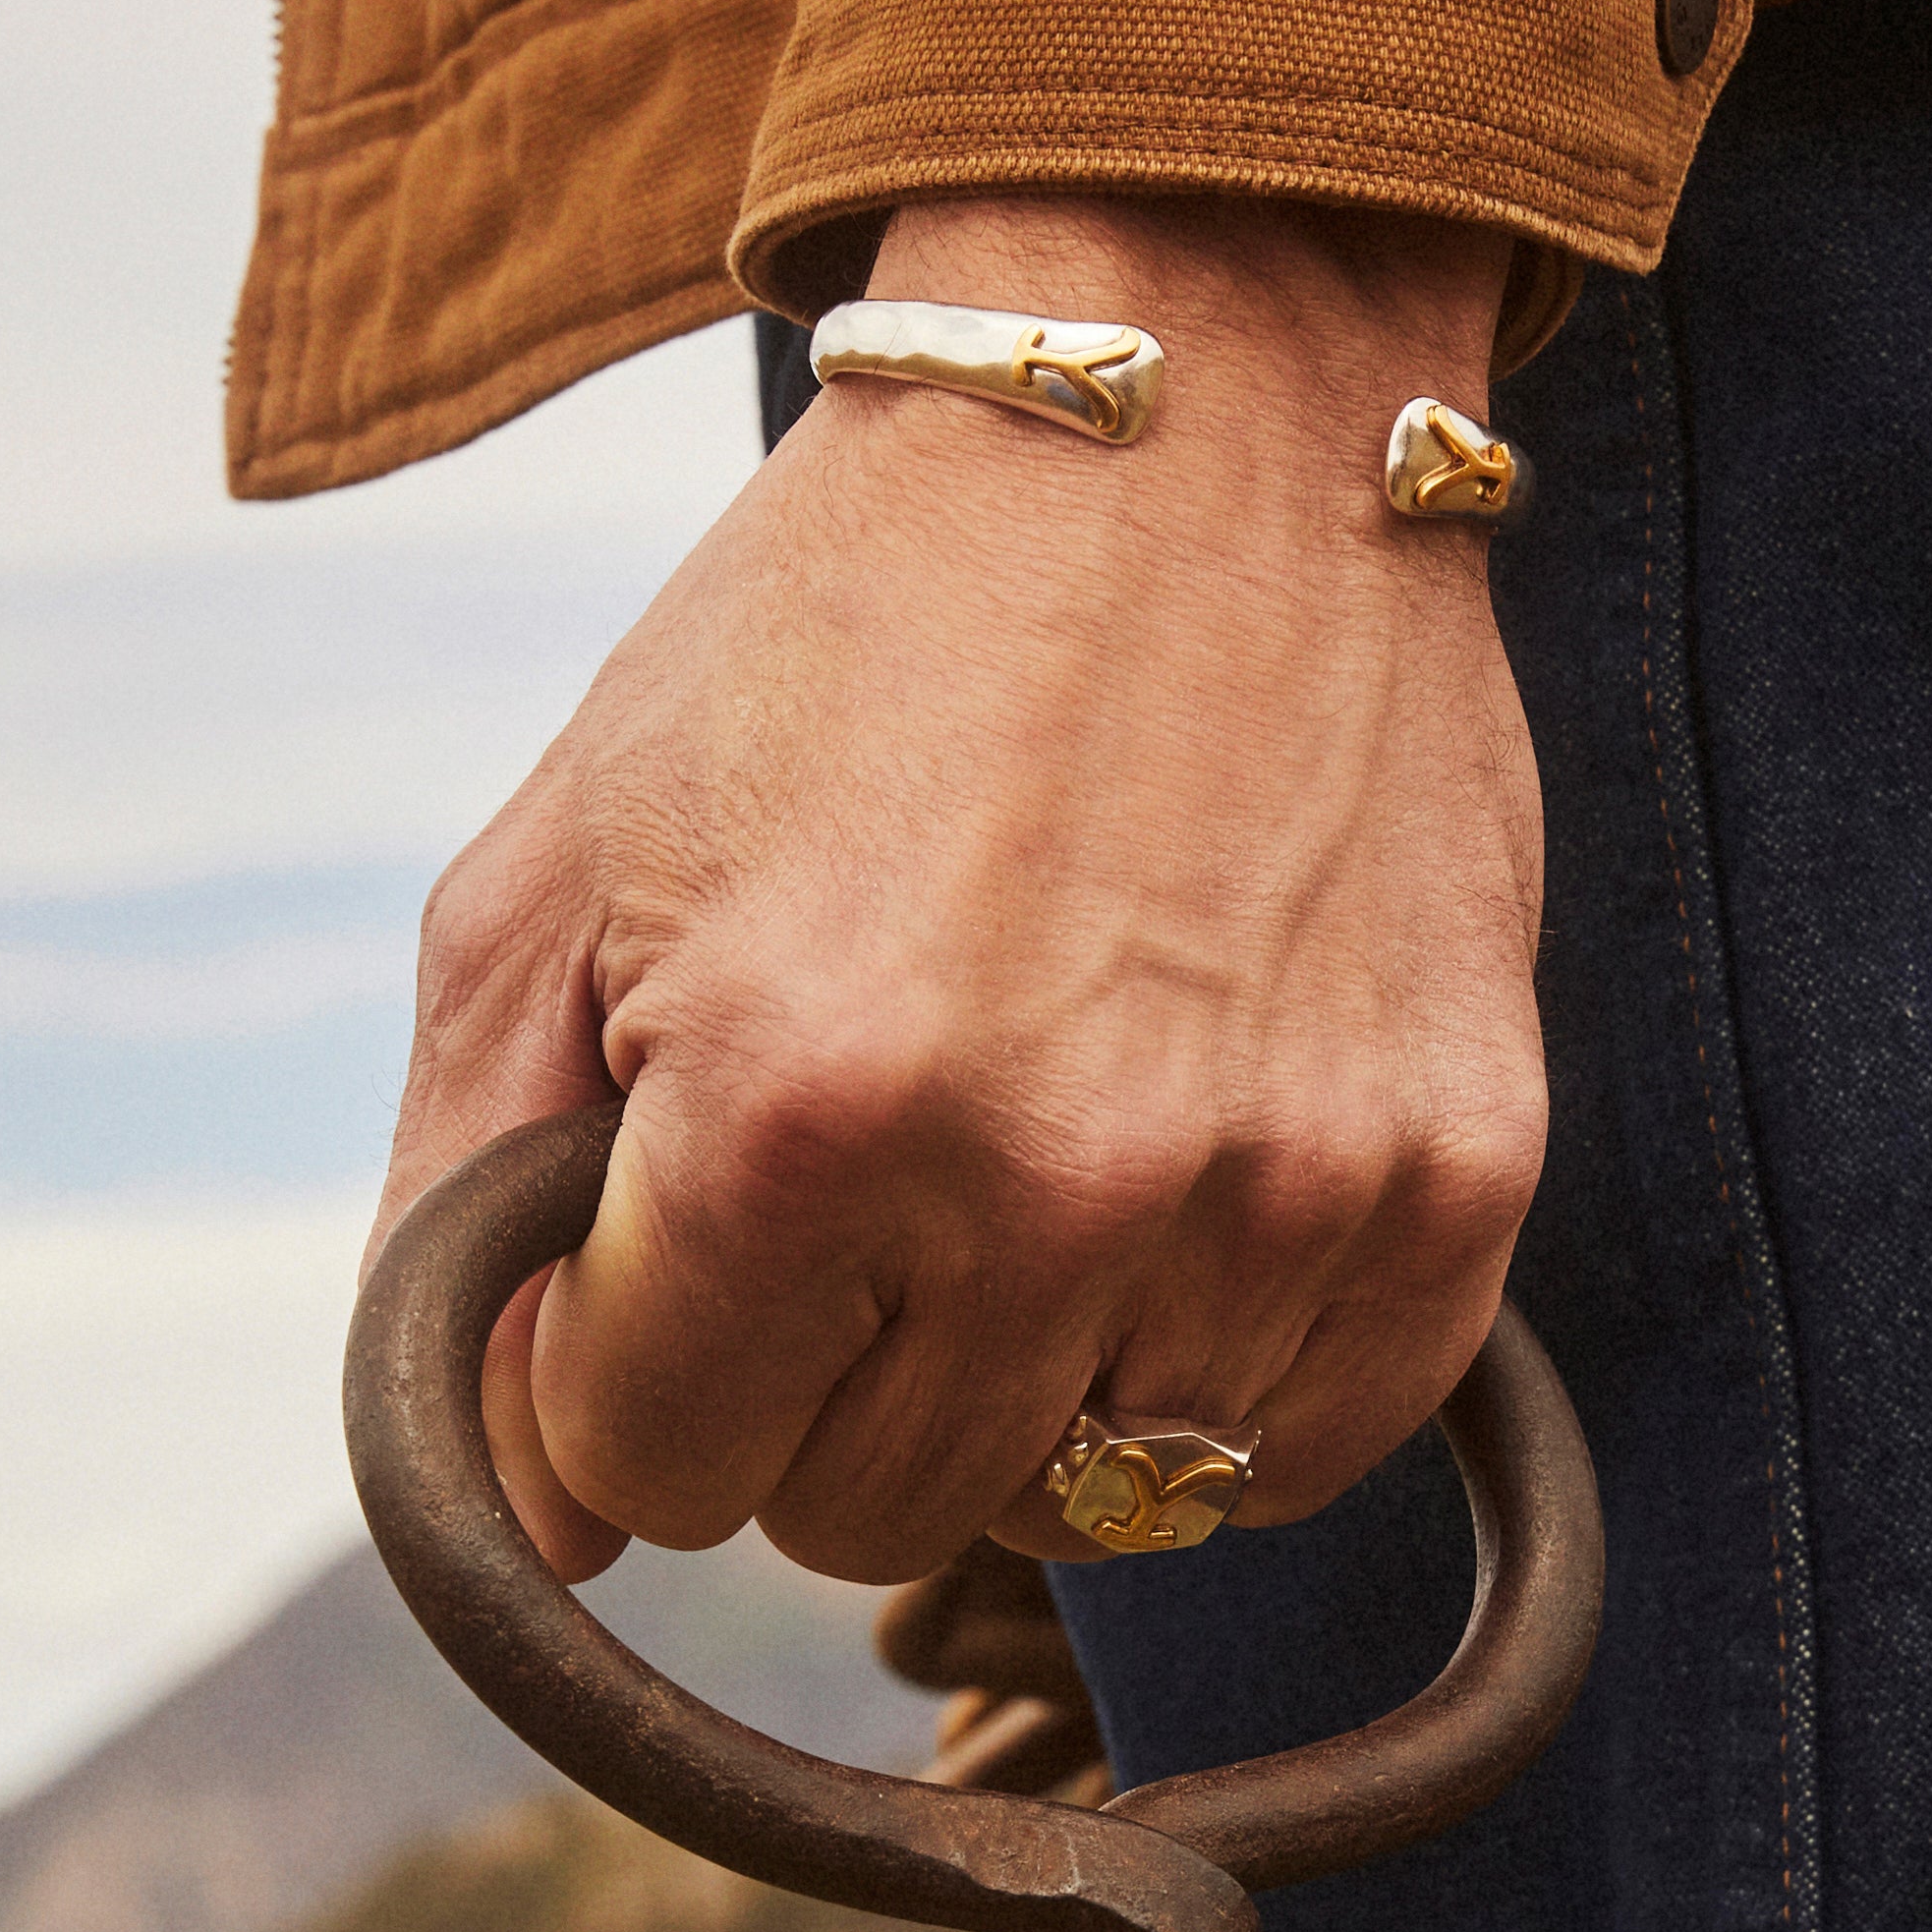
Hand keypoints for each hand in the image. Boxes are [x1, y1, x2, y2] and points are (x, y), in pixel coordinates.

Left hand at [379, 192, 1549, 1586]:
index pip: (656, 1464)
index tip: (691, 1221)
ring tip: (1034, 1143)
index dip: (639, 1357)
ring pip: (1090, 1502)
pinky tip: (1184, 1198)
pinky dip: (1224, 1378)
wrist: (1196, 408)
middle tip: (867, 1172)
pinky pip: (1302, 1449)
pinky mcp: (1457, 1174)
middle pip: (863, 1511)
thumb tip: (545, 1524)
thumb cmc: (841, 640)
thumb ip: (475, 1209)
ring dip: (1028, 1374)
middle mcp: (1051, 1179)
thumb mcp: (557, 869)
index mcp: (796, 1104)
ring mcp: (1279, 1191)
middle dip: (820, 1378)